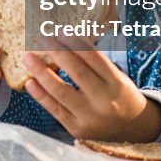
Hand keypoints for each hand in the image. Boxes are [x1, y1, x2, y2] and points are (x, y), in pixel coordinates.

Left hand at [22, 47, 160, 140]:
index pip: (94, 58)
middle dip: (57, 53)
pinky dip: (40, 96)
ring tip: (28, 58)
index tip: (59, 30)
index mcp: (116, 83)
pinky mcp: (77, 129)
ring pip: (62, 92)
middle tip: (42, 38)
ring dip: (41, 73)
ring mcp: (90, 117)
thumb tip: (64, 42)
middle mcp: (104, 100)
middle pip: (77, 72)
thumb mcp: (117, 78)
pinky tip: (30, 82)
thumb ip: (95, 64)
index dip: (75, 43)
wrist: (132, 130)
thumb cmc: (118, 95)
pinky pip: (55, 110)